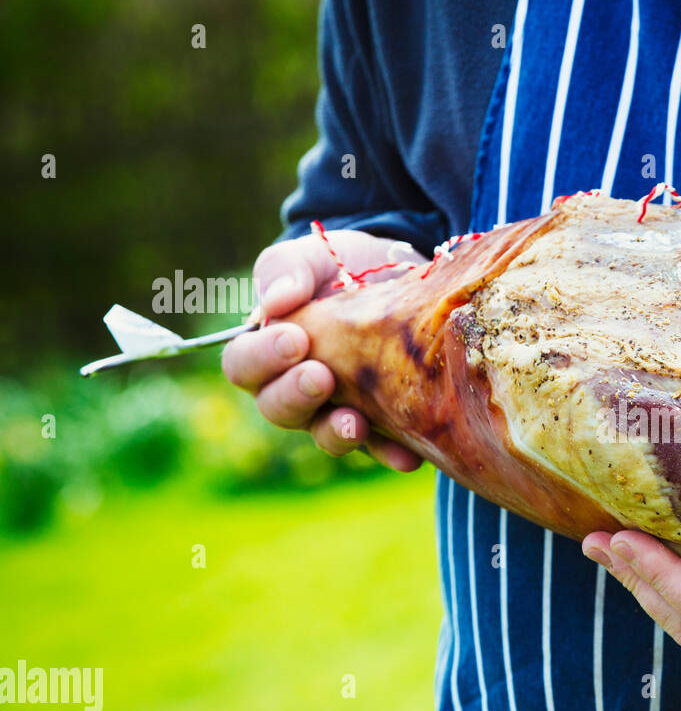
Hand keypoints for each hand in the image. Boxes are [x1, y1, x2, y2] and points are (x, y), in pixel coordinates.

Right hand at [221, 229, 426, 470]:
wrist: (402, 275)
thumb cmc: (342, 265)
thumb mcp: (314, 255)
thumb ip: (287, 269)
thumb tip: (277, 300)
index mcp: (266, 349)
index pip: (243, 365)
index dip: (262, 357)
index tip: (295, 338)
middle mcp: (295, 387)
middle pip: (277, 408)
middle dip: (296, 395)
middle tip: (321, 377)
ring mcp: (338, 408)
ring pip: (324, 434)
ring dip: (337, 433)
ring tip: (356, 424)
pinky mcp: (381, 421)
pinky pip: (380, 447)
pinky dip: (391, 452)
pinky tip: (408, 455)